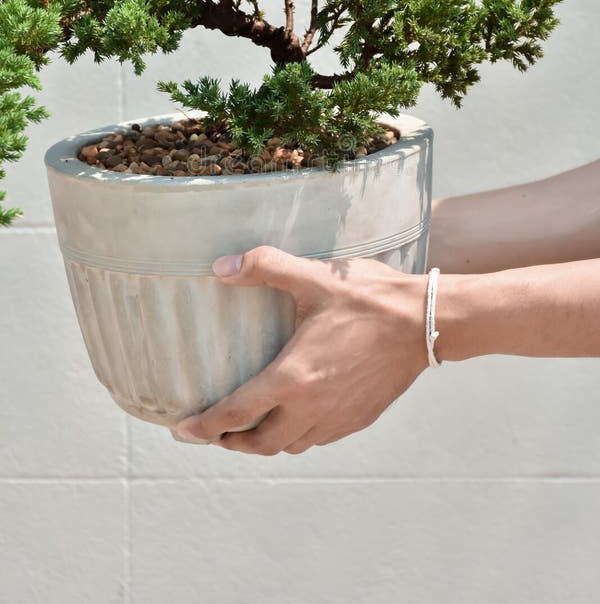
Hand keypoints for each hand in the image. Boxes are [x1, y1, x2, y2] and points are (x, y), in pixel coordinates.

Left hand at [176, 245, 428, 454]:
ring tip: (251, 427)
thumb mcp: (312, 277)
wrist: (425, 322)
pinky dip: (297, 436)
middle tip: (214, 431)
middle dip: (230, 442)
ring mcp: (337, 418)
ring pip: (290, 446)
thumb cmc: (369, 299)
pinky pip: (318, 439)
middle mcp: (311, 408)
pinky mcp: (359, 419)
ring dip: (264, 441)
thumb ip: (264, 267)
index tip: (182, 429)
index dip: (203, 426)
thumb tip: (221, 266)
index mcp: (293, 378)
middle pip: (259, 444)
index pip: (235, 414)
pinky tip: (296, 416)